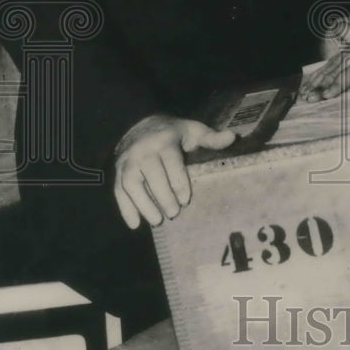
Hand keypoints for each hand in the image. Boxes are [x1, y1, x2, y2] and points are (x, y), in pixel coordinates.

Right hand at [114, 115, 235, 228]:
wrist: (138, 124)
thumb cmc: (172, 132)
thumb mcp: (192, 130)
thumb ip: (211, 138)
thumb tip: (232, 138)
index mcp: (165, 141)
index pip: (171, 162)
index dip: (178, 182)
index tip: (186, 200)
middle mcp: (144, 150)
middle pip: (151, 174)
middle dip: (162, 196)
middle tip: (174, 213)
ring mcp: (128, 161)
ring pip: (131, 183)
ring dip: (143, 204)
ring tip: (157, 220)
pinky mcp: (118, 171)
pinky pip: (118, 190)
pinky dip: (125, 208)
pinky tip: (135, 224)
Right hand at [300, 6, 349, 100]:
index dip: (338, 85)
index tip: (327, 95)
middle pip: (334, 74)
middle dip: (321, 86)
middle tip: (310, 98)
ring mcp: (342, 55)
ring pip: (327, 70)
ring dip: (315, 83)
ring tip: (304, 95)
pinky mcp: (338, 56)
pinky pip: (325, 67)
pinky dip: (315, 76)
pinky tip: (306, 85)